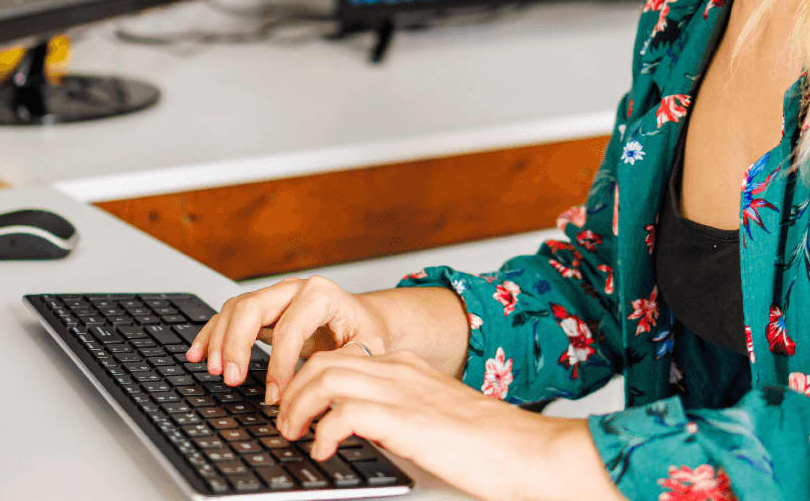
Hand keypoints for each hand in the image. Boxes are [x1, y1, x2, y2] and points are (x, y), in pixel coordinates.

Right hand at [185, 276, 391, 403]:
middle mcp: (293, 289)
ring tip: (214, 371)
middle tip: (231, 379)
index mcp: (321, 294)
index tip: (276, 396)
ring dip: (220, 340)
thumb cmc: (367, 332)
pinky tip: (197, 354)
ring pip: (236, 310)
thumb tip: (321, 382)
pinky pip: (229, 317)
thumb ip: (345, 361)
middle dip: (237, 345)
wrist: (365, 319)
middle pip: (253, 308)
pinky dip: (211, 335)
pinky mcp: (262, 310)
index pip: (290, 328)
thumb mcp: (369, 347)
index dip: (280, 364)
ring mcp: (275, 297)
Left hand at [274, 346, 621, 500]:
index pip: (339, 356)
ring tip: (294, 434)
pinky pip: (344, 413)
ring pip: (324, 378)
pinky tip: (324, 450)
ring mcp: (402, 392)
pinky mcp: (405, 419)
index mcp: (405, 368)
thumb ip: (399, 413)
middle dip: (292, 391)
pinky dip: (323, 431)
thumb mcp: (433, 418)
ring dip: (298, 408)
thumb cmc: (487, 446)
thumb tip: (358, 429)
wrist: (525, 452)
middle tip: (284, 424)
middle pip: (323, 361)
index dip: (307, 380)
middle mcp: (399, 372)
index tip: (295, 407)